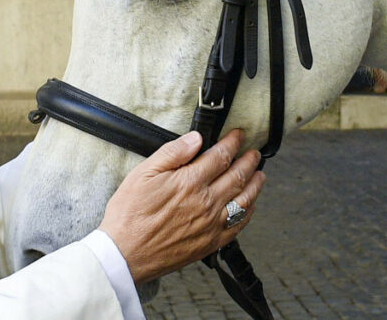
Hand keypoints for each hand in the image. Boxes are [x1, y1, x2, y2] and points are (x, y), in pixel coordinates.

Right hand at [97, 129, 264, 283]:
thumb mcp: (144, 173)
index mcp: (190, 181)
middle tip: (254, 152)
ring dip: (255, 184)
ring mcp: (211, 224)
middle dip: (249, 161)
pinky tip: (250, 205)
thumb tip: (195, 138)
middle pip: (237, 176)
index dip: (232, 143)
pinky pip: (239, 225)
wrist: (126, 252)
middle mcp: (206, 202)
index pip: (220, 156)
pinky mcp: (211, 243)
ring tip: (260, 174)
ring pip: (244, 200)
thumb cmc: (130, 213)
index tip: (238, 135)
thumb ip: (172, 153)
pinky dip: (249, 212)